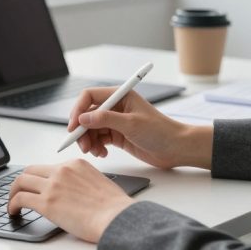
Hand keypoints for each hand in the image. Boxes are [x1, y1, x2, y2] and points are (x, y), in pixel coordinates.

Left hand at [7, 159, 134, 242]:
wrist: (117, 218)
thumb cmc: (114, 208)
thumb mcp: (98, 183)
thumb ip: (80, 183)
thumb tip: (70, 194)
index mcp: (75, 164)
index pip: (49, 167)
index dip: (39, 178)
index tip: (35, 187)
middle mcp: (62, 171)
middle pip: (30, 170)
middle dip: (21, 182)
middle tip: (17, 193)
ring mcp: (53, 186)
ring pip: (21, 182)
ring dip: (12, 192)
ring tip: (12, 203)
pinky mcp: (46, 203)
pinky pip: (20, 198)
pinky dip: (12, 204)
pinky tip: (13, 212)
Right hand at [69, 87, 212, 168]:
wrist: (176, 148)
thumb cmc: (161, 131)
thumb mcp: (131, 124)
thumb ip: (106, 119)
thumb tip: (83, 118)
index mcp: (120, 96)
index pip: (90, 96)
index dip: (78, 110)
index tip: (74, 126)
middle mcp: (116, 107)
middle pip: (87, 115)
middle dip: (82, 130)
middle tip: (83, 146)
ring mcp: (116, 122)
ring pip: (91, 129)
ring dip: (89, 141)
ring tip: (95, 152)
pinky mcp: (117, 135)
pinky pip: (99, 139)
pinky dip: (97, 147)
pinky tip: (103, 154)